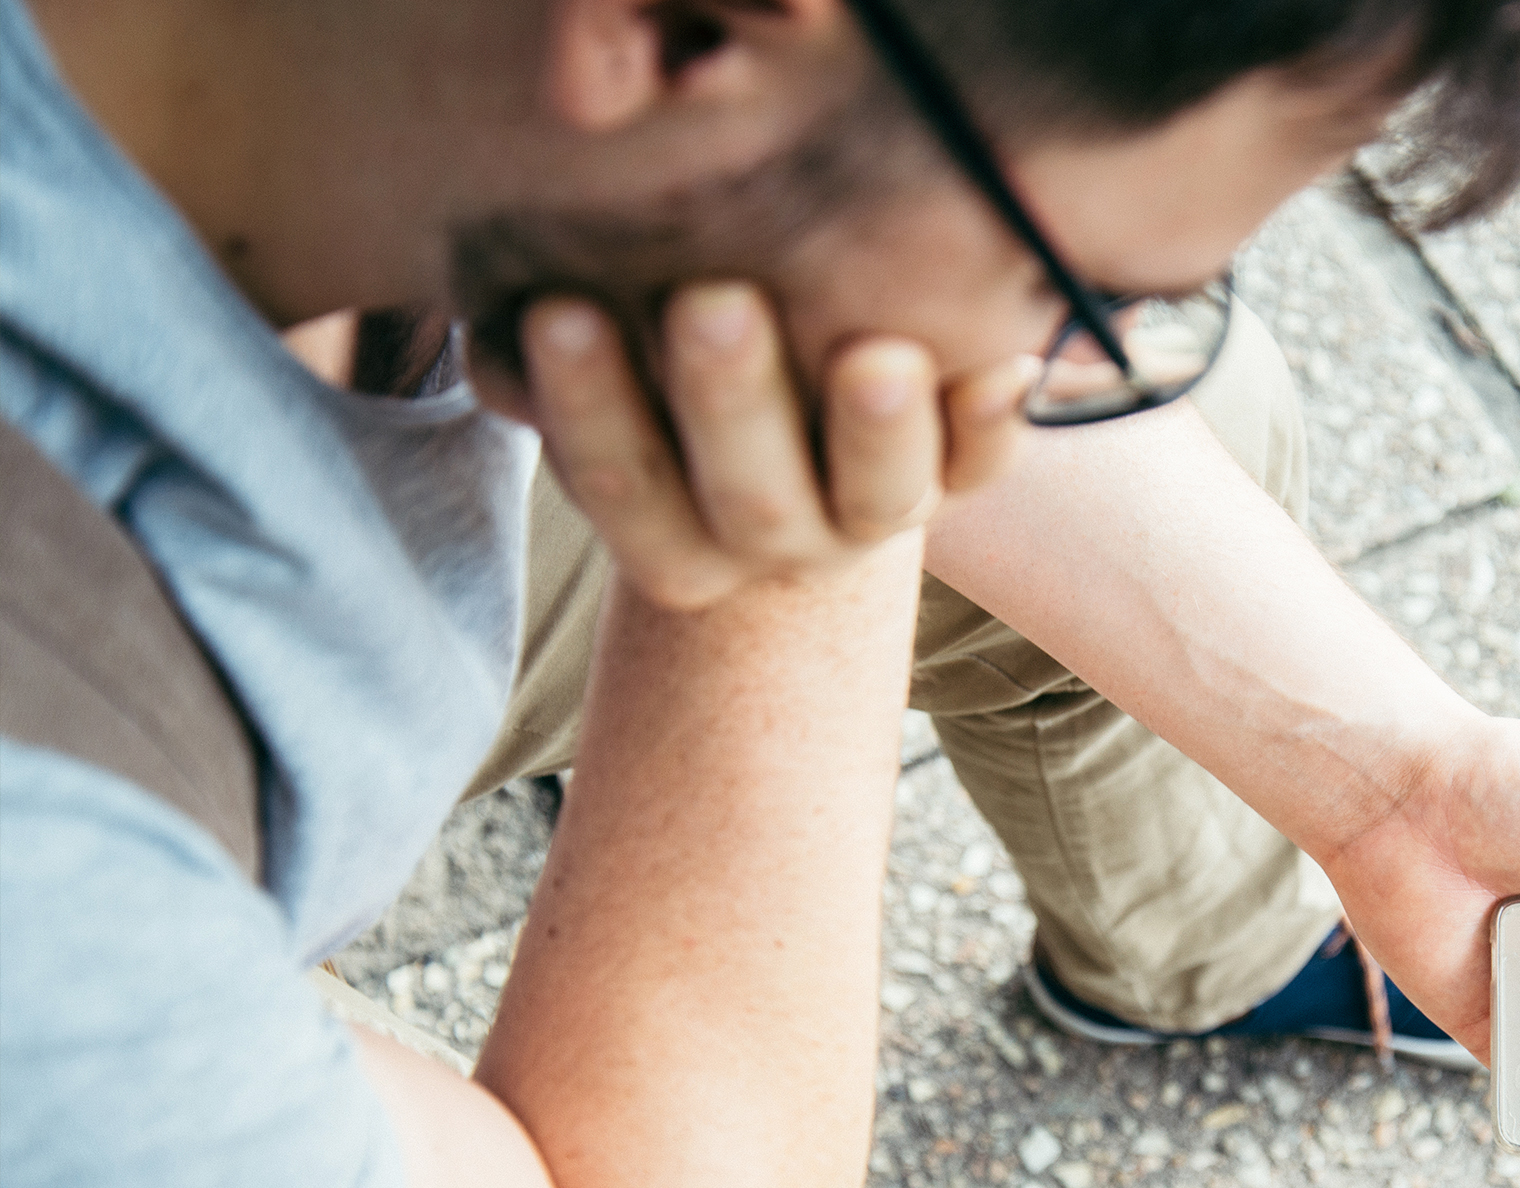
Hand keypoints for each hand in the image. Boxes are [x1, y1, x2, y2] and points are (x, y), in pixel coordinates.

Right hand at [474, 282, 1034, 609]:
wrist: (800, 419)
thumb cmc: (669, 374)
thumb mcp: (609, 365)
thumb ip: (554, 353)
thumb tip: (503, 327)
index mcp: (677, 536)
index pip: (625, 485)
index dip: (590, 410)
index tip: (560, 310)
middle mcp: (781, 541)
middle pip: (753, 499)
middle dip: (729, 402)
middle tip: (712, 302)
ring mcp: (877, 515)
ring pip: (878, 498)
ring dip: (876, 430)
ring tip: (874, 357)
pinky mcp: (959, 477)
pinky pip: (984, 468)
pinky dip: (993, 422)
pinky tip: (1003, 363)